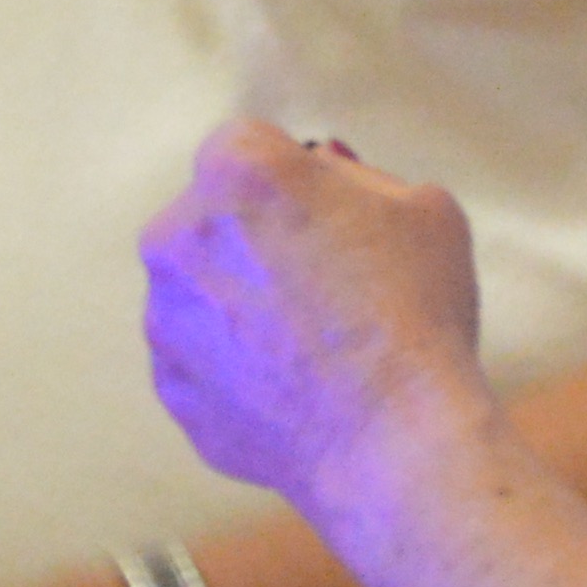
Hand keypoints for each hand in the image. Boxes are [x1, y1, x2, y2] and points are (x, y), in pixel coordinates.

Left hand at [137, 119, 495, 516]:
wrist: (395, 441)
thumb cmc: (415, 320)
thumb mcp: (421, 209)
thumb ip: (356, 177)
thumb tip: (322, 178)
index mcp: (239, 173)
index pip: (243, 145)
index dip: (287, 178)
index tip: (318, 212)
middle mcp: (179, 235)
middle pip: (209, 217)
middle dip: (253, 239)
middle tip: (321, 283)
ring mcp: (165, 315)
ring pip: (199, 290)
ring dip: (239, 304)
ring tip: (313, 345)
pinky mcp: (169, 384)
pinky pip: (199, 358)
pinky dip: (235, 367)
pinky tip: (294, 386)